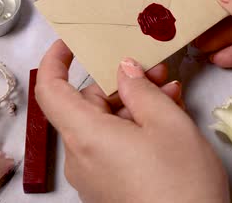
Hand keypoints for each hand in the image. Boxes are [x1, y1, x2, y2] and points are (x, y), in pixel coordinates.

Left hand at [35, 40, 228, 202]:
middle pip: (86, 106)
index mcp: (85, 136)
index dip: (56, 60)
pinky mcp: (108, 188)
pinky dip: (134, 129)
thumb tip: (124, 70)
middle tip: (157, 71)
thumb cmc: (181, 181)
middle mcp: (80, 157)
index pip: (50, 90)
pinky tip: (166, 121)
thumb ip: (141, 89)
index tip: (72, 42)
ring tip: (172, 95)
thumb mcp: (168, 123)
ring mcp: (93, 176)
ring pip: (105, 126)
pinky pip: (113, 147)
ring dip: (134, 105)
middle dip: (119, 83)